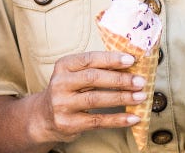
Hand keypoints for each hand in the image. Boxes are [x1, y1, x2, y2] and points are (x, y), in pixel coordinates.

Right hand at [26, 51, 146, 145]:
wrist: (44, 116)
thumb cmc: (68, 91)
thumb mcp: (75, 74)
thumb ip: (96, 69)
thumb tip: (129, 65)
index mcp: (63, 66)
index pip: (89, 59)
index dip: (110, 59)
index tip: (131, 60)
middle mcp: (60, 83)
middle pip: (93, 78)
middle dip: (119, 79)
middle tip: (140, 81)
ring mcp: (62, 104)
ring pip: (95, 99)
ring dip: (122, 98)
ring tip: (140, 97)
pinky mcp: (68, 123)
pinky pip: (97, 121)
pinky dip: (118, 119)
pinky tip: (133, 117)